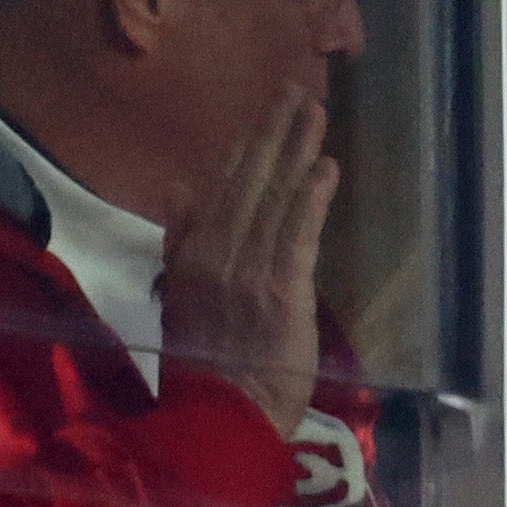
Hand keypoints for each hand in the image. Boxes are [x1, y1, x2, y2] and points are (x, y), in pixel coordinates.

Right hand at [162, 91, 336, 436]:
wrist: (220, 418)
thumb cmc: (206, 365)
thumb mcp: (179, 298)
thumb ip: (183, 244)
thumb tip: (181, 195)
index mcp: (191, 253)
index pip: (222, 185)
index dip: (247, 144)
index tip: (266, 109)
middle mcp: (216, 252)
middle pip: (249, 179)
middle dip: (275, 131)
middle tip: (299, 88)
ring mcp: (248, 269)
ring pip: (275, 198)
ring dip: (297, 152)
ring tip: (316, 113)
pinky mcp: (280, 291)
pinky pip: (297, 236)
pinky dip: (311, 200)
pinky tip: (326, 168)